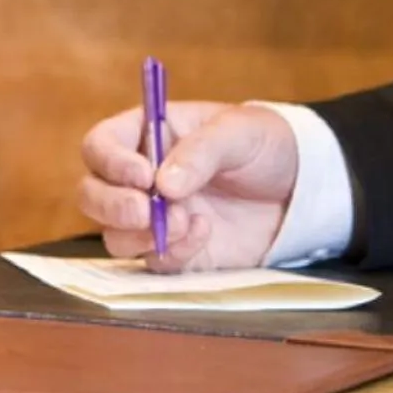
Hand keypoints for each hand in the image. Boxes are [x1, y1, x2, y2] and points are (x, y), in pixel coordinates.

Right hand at [78, 101, 297, 270]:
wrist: (301, 188)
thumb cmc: (265, 144)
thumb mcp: (238, 131)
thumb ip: (200, 151)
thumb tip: (162, 185)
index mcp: (146, 134)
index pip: (100, 145)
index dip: (110, 162)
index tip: (142, 175)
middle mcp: (140, 177)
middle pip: (91, 194)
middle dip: (112, 206)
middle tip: (146, 211)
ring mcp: (155, 217)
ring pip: (115, 234)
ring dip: (143, 233)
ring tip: (189, 220)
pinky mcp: (176, 250)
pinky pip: (153, 261)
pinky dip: (173, 253)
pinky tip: (205, 232)